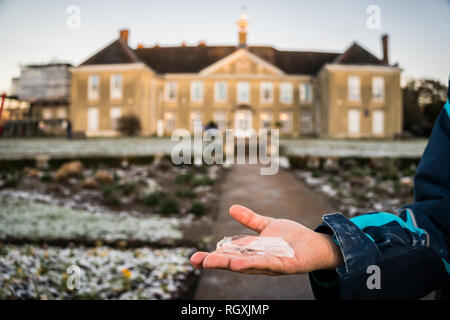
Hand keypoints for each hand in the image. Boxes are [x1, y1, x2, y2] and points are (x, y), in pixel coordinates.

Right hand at [190, 205, 342, 274]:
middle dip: (215, 261)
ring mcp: (271, 264)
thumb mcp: (267, 226)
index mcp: (252, 252)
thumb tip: (231, 208)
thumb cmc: (291, 238)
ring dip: (230, 263)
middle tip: (196, 261)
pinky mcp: (285, 265)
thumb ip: (250, 220)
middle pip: (234, 261)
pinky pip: (268, 264)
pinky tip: (239, 264)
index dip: (212, 256)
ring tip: (213, 262)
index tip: (193, 259)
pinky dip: (253, 264)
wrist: (316, 244)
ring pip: (248, 264)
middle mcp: (258, 260)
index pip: (229, 254)